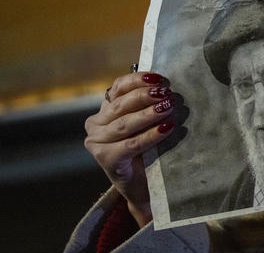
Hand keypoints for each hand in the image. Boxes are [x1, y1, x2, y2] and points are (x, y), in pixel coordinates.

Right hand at [84, 72, 177, 226]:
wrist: (146, 186)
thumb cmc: (149, 150)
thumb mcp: (148, 122)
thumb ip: (149, 104)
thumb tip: (167, 85)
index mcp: (105, 110)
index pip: (119, 87)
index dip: (137, 80)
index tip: (159, 77)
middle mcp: (95, 124)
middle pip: (121, 105)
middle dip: (145, 96)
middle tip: (167, 93)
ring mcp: (96, 143)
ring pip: (125, 124)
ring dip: (148, 114)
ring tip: (169, 107)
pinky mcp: (105, 160)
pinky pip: (130, 145)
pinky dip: (150, 136)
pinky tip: (166, 128)